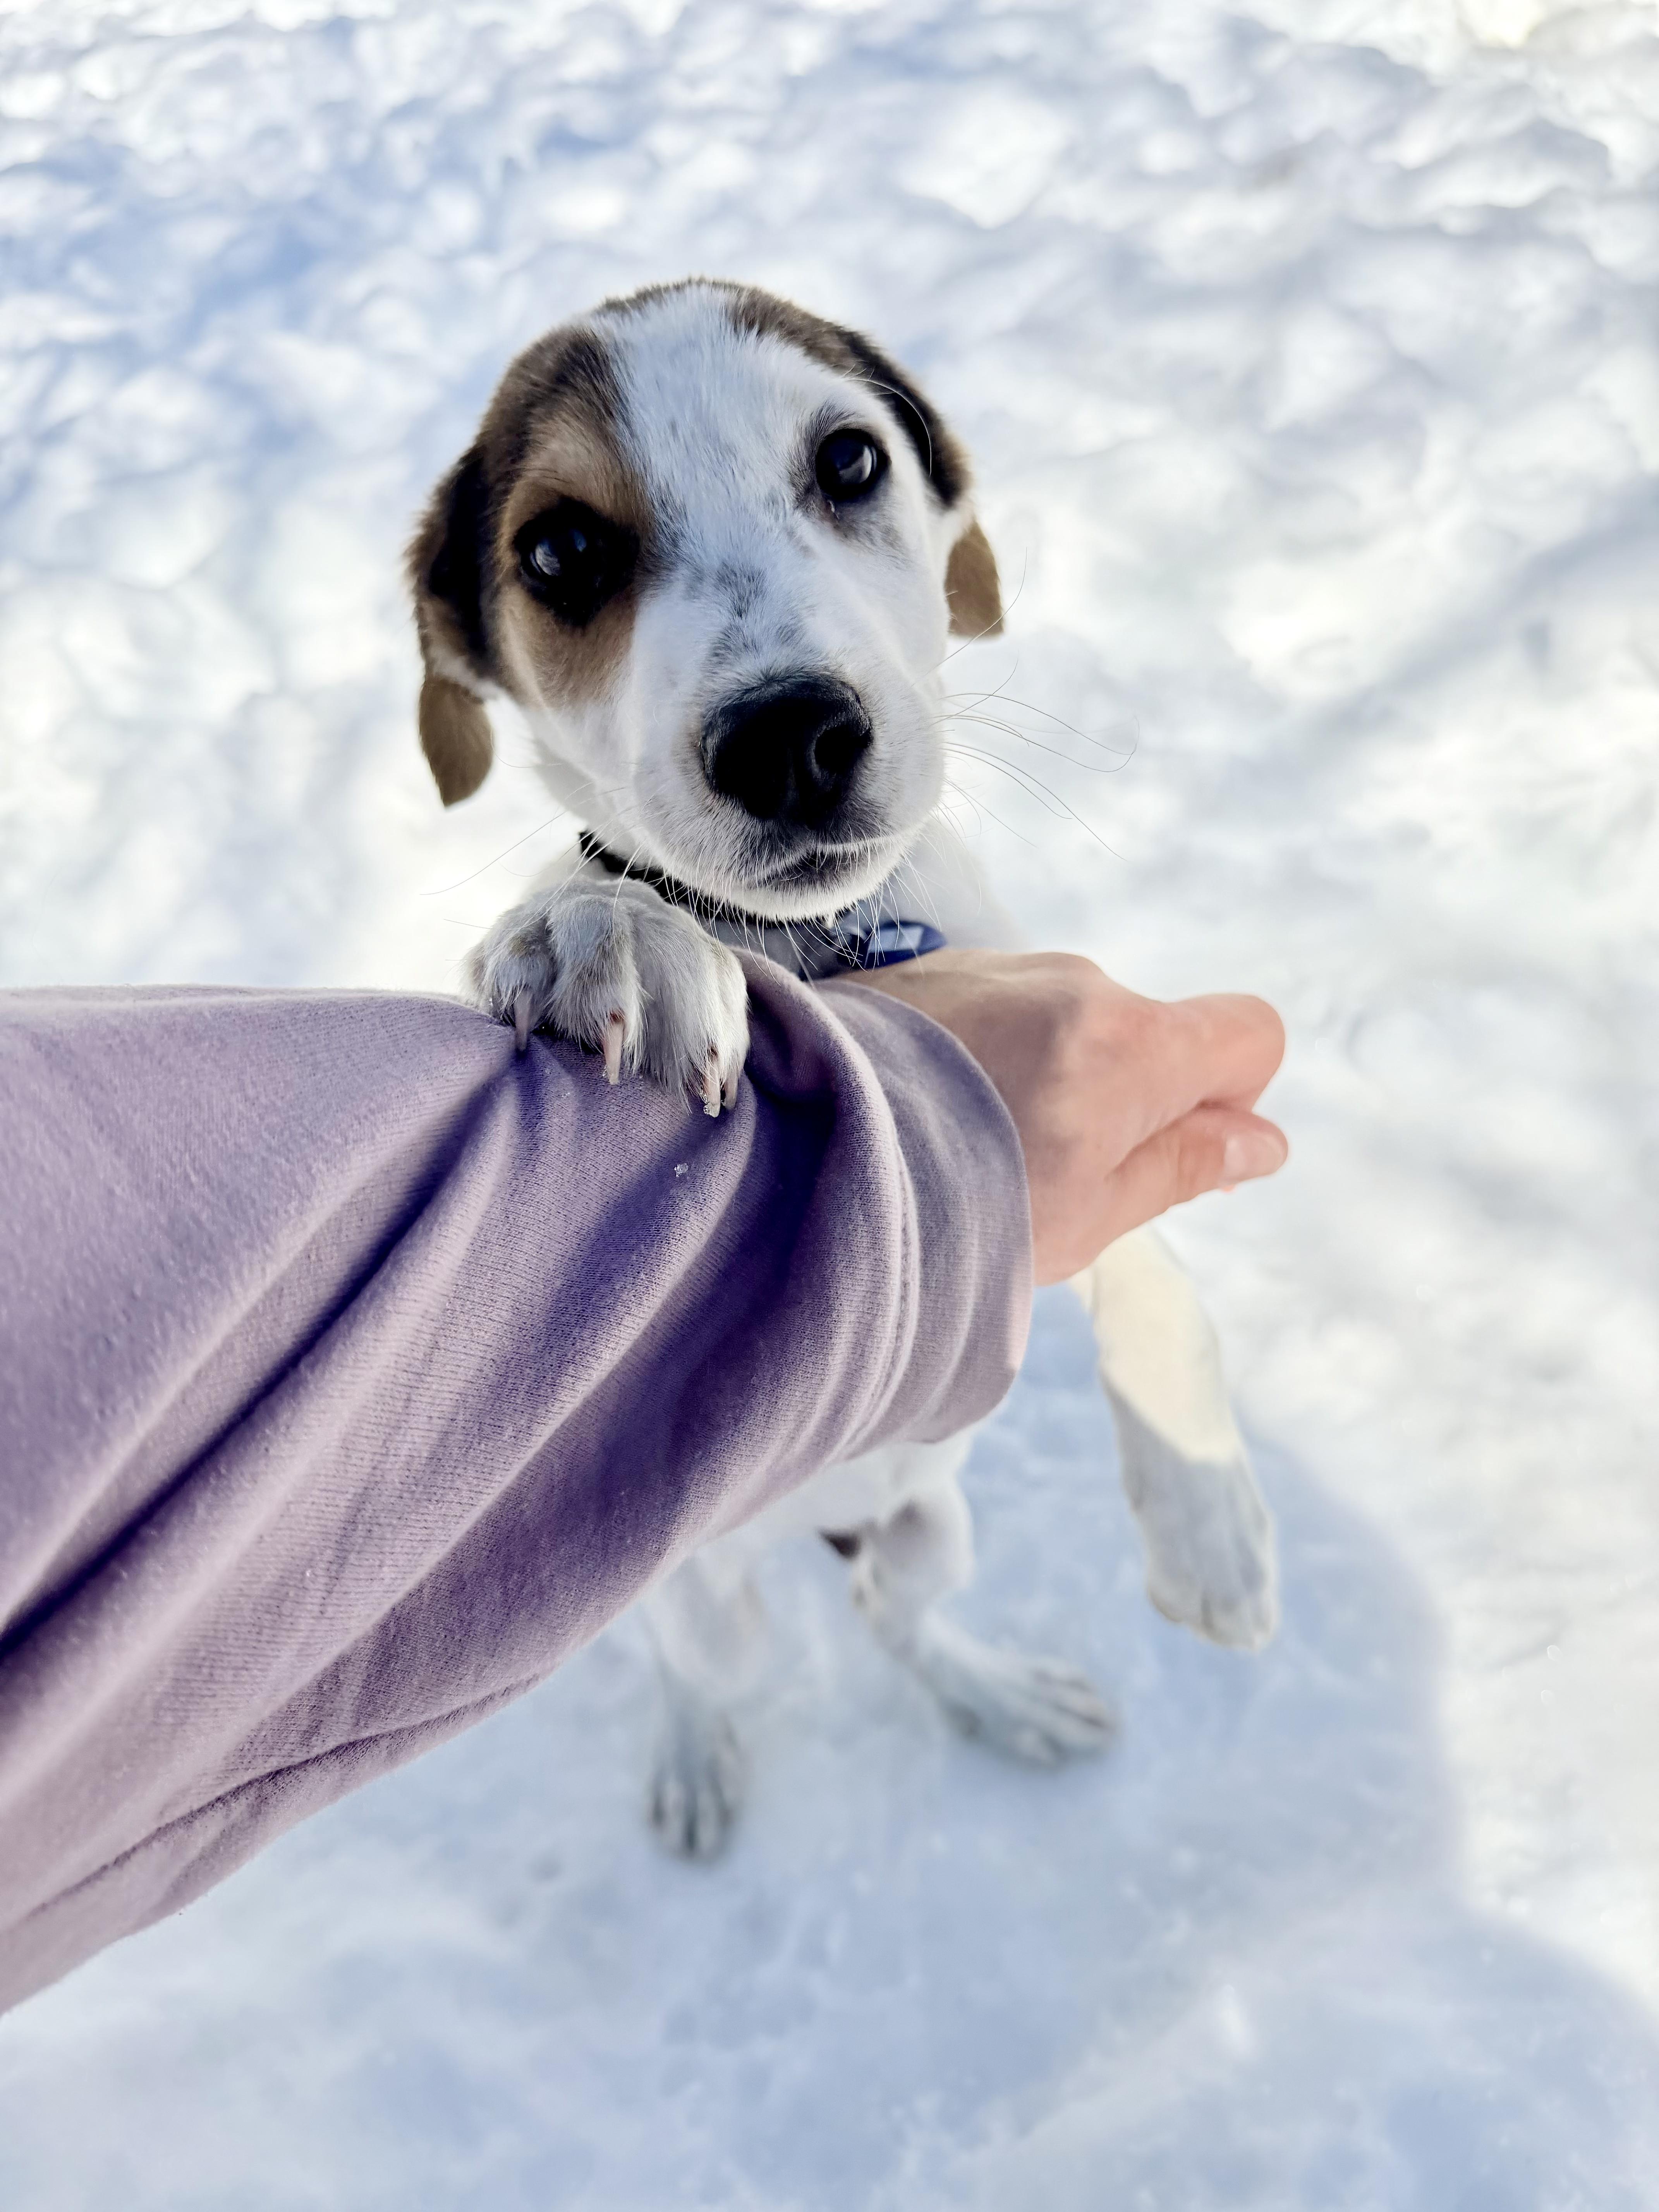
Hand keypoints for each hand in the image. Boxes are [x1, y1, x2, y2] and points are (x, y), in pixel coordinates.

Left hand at [840, 950, 1286, 1283]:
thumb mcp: (1091, 1213)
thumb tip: (1260, 1141)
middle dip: (1121, 1098)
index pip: (1248, 1031)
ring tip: (967, 1147)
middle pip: (1145, 1033)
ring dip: (1043, 1077)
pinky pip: (991, 1010)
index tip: (1174, 1145)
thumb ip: (1184, 1165)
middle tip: (1044, 1173)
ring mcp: (994, 967)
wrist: (797, 1161)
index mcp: (1130, 1045)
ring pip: (1063, 1023)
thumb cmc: (957, 1207)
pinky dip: (980, 1057)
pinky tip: (926, 1113)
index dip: (1233, 1095)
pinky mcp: (925, 970)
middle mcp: (1071, 984)